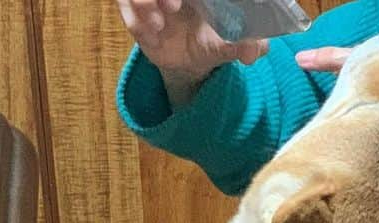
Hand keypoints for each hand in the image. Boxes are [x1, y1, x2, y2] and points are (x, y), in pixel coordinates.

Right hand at [117, 0, 267, 104]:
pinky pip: (125, 6)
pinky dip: (135, 21)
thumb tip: (253, 50)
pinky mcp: (135, 11)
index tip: (180, 3)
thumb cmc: (213, 41)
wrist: (191, 61)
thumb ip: (244, 44)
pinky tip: (153, 36)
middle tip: (172, 6)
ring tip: (159, 26)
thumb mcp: (229, 45)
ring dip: (143, 3)